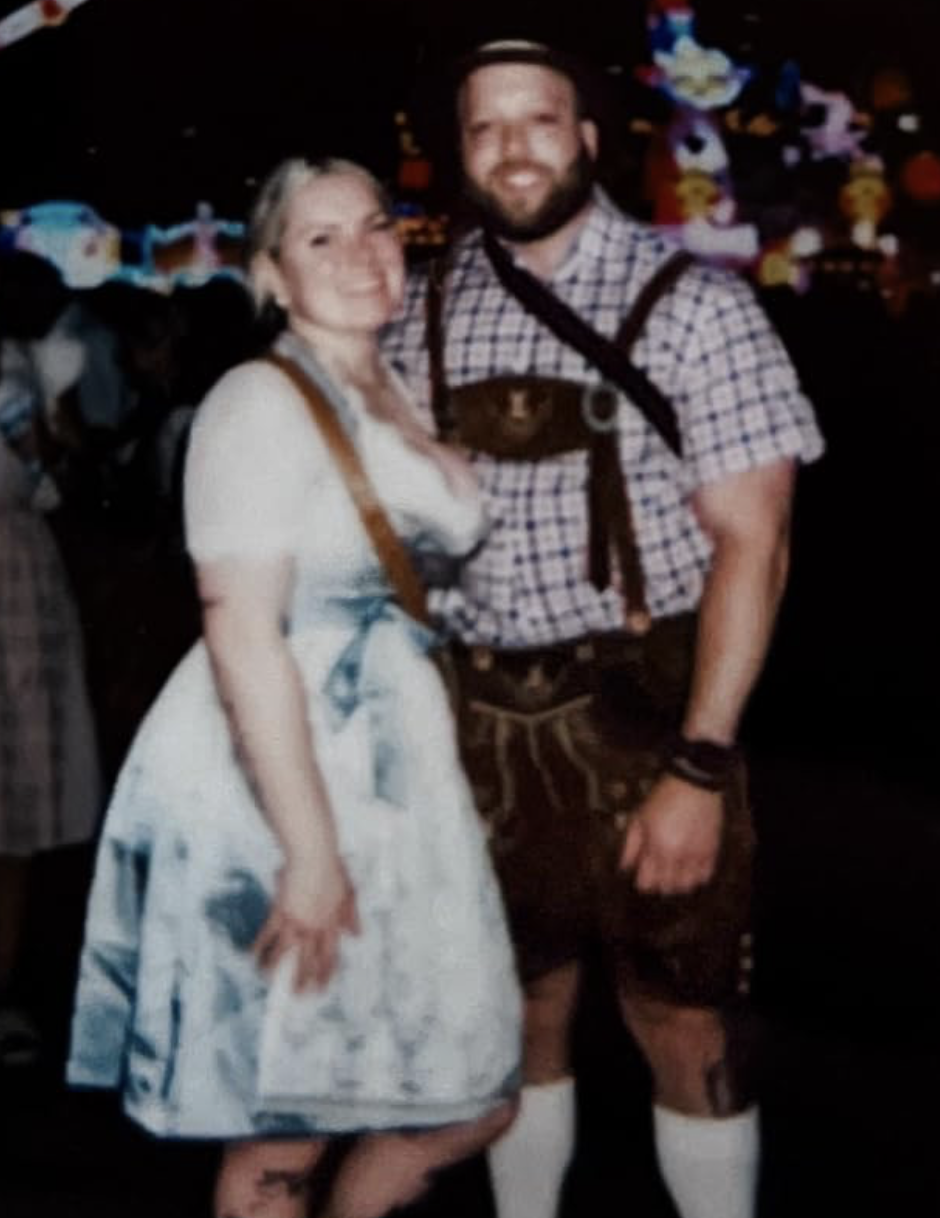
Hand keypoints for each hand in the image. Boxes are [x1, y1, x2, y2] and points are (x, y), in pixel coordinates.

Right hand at [253, 852, 359, 991]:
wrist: (314, 855)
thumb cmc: (332, 870)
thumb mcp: (348, 894)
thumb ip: (351, 917)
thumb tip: (356, 936)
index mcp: (332, 925)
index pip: (330, 957)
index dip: (325, 975)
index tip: (321, 989)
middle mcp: (315, 928)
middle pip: (308, 962)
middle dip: (302, 981)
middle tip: (297, 996)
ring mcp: (297, 922)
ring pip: (285, 954)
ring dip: (276, 969)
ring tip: (269, 980)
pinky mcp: (280, 912)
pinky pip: (268, 935)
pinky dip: (260, 948)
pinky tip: (252, 957)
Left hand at [618, 773, 722, 894]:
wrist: (692, 784)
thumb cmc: (664, 798)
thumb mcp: (639, 818)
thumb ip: (630, 845)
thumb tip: (624, 865)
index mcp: (656, 848)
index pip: (647, 883)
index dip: (642, 882)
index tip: (641, 876)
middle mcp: (676, 856)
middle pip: (666, 888)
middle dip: (659, 884)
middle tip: (656, 874)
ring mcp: (695, 855)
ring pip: (687, 886)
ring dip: (679, 884)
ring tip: (673, 874)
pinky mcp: (711, 851)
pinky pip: (705, 876)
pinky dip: (697, 878)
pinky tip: (690, 870)